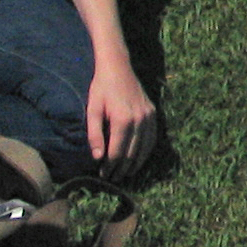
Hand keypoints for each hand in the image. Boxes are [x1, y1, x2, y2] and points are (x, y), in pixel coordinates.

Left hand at [85, 57, 156, 181]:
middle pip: (132, 152)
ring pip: (145, 147)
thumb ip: (95, 135)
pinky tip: (139, 158)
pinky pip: (152, 137)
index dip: (110, 166)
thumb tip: (98, 158)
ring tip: (126, 174)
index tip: (103, 174)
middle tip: (113, 178)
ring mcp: (149, 116)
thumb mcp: (92, 110)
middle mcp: (139, 119)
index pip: (117, 151)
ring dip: (135, 163)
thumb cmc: (101, 88)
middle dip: (122, 168)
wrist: (118, 67)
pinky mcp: (153, 112)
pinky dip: (146, 151)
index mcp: (122, 119)